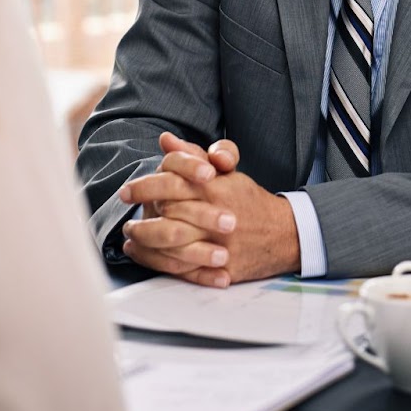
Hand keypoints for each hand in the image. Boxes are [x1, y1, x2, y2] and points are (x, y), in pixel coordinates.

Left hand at [120, 134, 298, 285]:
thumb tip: (165, 140)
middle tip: (125, 215)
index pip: (172, 183)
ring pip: (172, 245)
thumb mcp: (226, 172)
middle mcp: (216, 215)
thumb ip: (193, 156)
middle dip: (141, 216)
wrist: (284, 234)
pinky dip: (158, 263)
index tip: (126, 190)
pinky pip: (184, 269)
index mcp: (215, 188)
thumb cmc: (249, 200)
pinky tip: (144, 255)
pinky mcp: (221, 268)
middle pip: (168, 215)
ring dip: (145, 240)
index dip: (144, 187)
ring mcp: (219, 244)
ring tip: (131, 236)